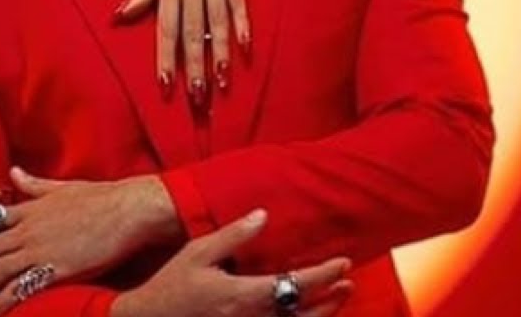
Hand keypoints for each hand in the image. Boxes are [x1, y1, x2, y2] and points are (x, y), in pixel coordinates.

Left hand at [0, 169, 179, 315]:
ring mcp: (39, 250)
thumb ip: (33, 185)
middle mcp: (26, 230)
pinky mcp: (56, 268)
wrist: (128, 210)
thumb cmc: (99, 199)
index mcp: (26, 210)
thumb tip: (13, 173)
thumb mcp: (61, 188)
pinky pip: (22, 287)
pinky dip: (2, 301)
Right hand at [111, 211, 353, 316]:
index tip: (342, 262)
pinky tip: (308, 314)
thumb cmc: (173, 283)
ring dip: (323, 313)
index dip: (324, 274)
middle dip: (330, 295)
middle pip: (305, 312)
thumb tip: (263, 215)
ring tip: (338, 298)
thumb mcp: (197, 252)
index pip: (296, 284)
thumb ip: (233, 235)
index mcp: (243, 294)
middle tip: (347, 280)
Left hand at [118, 0, 249, 104]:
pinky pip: (238, 2)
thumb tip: (121, 17)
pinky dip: (242, 26)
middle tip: (197, 97)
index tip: (167, 86)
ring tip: (221, 83)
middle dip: (193, 68)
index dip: (166, 59)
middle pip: (192, 33)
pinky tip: (244, 49)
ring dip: (219, 55)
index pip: (165, 30)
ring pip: (216, 23)